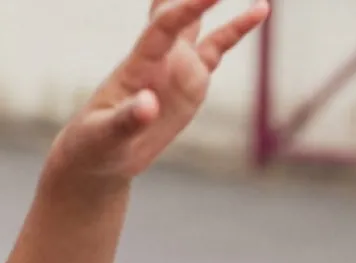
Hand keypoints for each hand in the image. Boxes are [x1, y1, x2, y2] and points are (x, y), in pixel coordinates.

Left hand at [55, 0, 269, 181]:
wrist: (101, 154)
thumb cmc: (95, 143)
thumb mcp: (105, 136)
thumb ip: (126, 119)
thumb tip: (149, 105)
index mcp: (138, 64)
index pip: (165, 25)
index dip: (189, 6)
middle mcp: (161, 56)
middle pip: (179, 7)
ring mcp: (177, 66)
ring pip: (199, 21)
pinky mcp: (192, 82)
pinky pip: (219, 49)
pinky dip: (237, 29)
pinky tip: (260, 9)